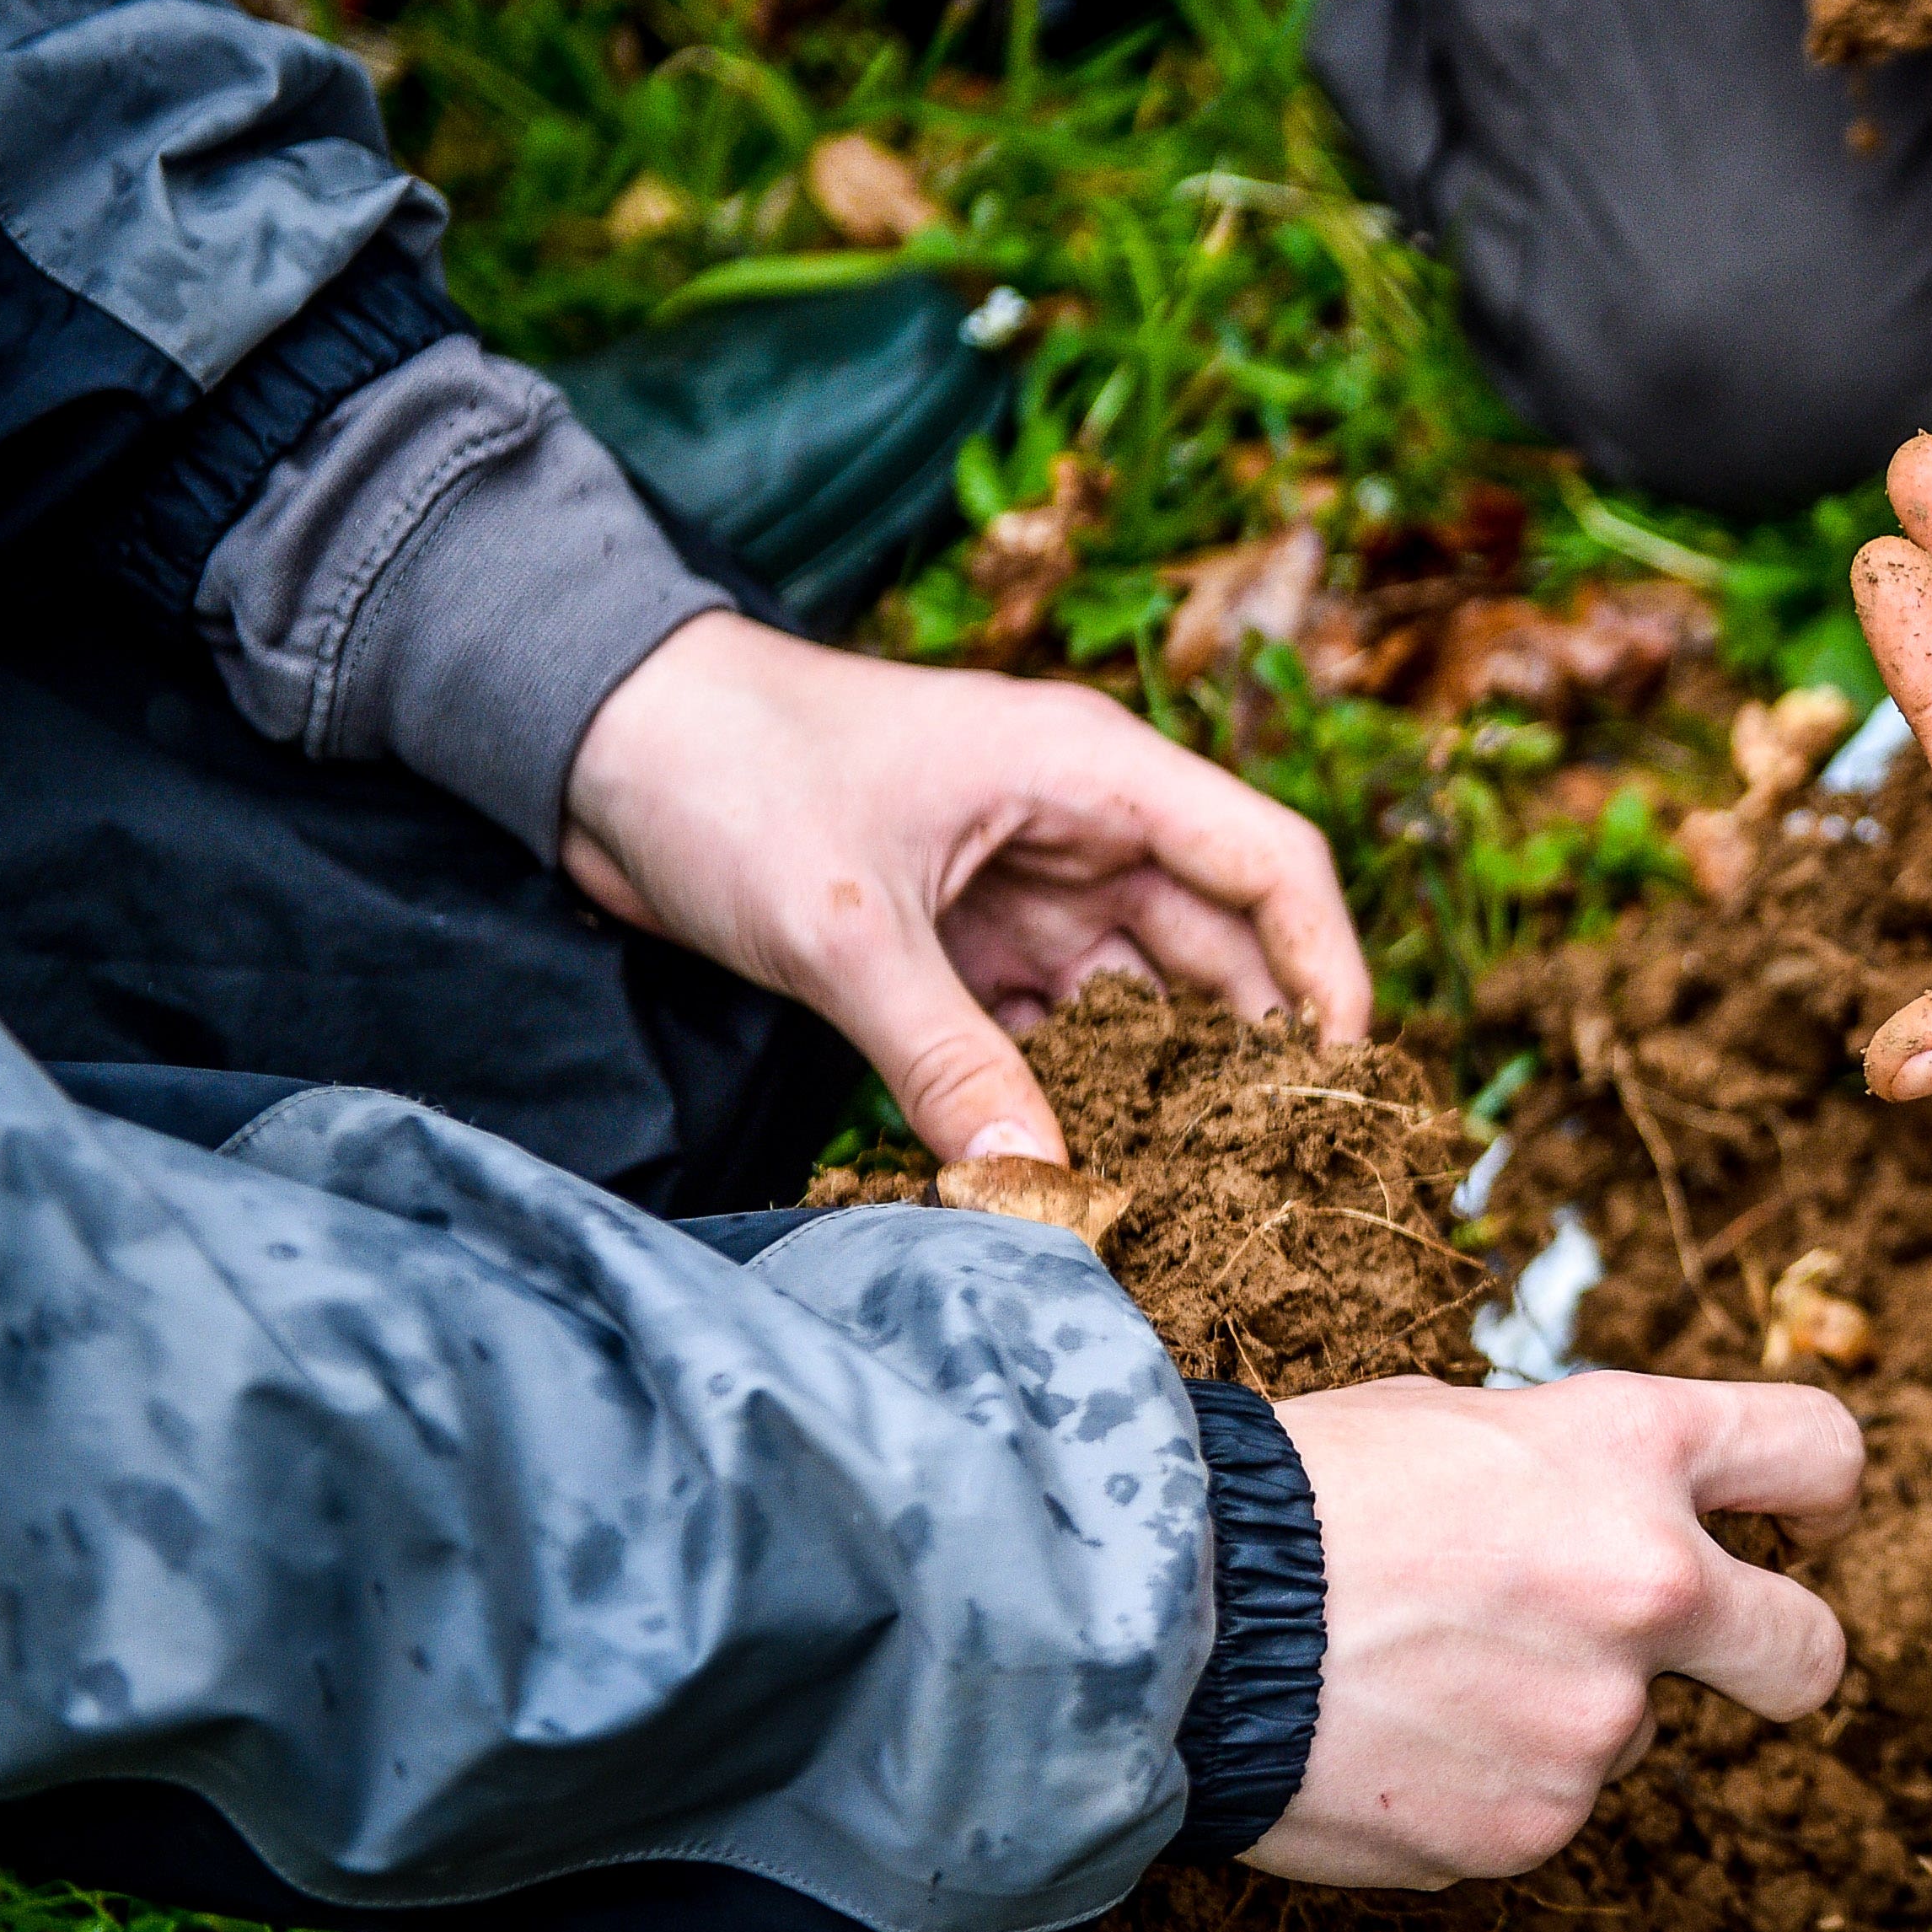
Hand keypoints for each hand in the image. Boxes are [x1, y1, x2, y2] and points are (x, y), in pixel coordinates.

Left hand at [560, 612, 1367, 1166]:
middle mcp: (1082, 829)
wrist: (588, 735)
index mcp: (1094, 774)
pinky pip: (1048, 1030)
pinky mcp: (960, 942)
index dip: (1329, 970)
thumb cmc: (727, 771)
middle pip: (1221, 950)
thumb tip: (1037, 1185)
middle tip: (1274, 1177)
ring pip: (1138, 1002)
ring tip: (1187, 1196)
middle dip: (1252, 1058)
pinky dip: (1067, 1096)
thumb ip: (945, 1058)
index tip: (1343, 1084)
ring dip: (1158, 1090)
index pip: (1270, 865)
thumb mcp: (841, 928)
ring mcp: (1024, 888)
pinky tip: (1080, 1173)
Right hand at [1244, 1370, 1861, 1885]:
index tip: (1805, 1521)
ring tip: (1423, 1673)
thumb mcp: (1458, 1423)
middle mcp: (1649, 1584)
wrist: (1175, 1616)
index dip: (1820, 1493)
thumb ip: (1575, 1474)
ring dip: (1558, 1711)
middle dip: (1783, 1654)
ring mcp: (1599, 1723)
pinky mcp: (1535, 1828)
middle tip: (1729, 1653)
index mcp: (1633, 1449)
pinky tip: (1394, 1738)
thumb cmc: (1297, 1496)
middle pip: (1812, 1650)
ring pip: (1626, 1731)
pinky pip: (1541, 1803)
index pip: (1817, 1452)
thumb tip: (1623, 1515)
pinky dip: (1483, 1780)